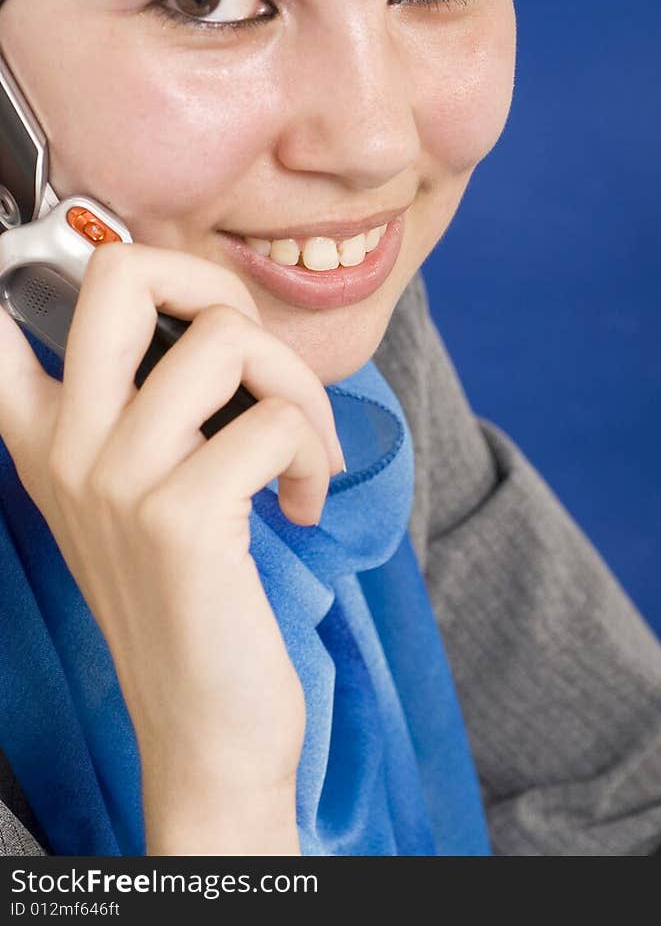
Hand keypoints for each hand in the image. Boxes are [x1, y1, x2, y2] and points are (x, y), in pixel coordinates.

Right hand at [0, 241, 344, 852]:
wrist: (204, 723)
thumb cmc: (189, 598)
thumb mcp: (135, 498)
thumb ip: (141, 409)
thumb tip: (203, 319)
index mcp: (47, 436)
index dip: (28, 261)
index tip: (61, 254)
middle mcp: (67, 448)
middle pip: (123, 274)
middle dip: (216, 283)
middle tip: (251, 352)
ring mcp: (116, 479)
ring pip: (228, 340)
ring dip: (299, 391)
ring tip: (302, 452)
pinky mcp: (181, 517)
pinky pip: (274, 420)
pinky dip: (315, 454)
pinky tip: (302, 503)